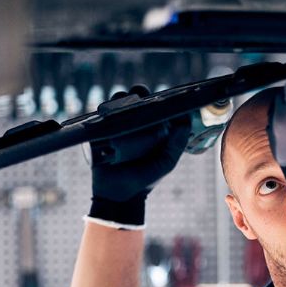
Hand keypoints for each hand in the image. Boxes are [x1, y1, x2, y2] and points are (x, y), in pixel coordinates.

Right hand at [88, 86, 190, 228]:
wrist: (120, 194)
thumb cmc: (147, 177)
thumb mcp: (167, 161)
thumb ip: (177, 143)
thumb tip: (185, 120)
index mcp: (153, 128)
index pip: (155, 106)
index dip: (158, 97)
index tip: (161, 95)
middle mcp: (135, 125)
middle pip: (135, 100)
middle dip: (138, 92)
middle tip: (141, 94)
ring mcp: (117, 127)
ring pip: (117, 104)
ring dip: (121, 98)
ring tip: (126, 101)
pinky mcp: (100, 133)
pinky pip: (101, 116)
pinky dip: (104, 109)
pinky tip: (111, 110)